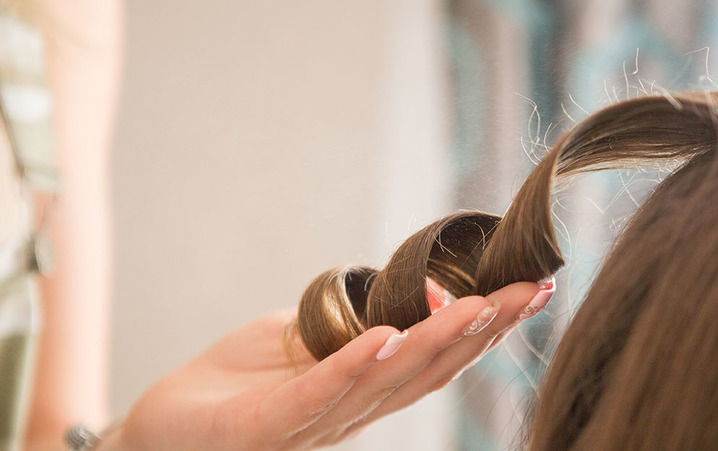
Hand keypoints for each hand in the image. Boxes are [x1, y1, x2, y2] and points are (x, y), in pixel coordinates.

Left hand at [99, 281, 552, 449]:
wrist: (164, 430)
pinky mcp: (271, 425)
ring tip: (477, 307)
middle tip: (531, 290)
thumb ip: (359, 321)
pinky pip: (319, 394)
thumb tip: (421, 294)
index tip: (533, 286)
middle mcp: (356, 408)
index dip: (489, 325)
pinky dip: (355, 366)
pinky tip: (386, 337)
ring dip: (437, 343)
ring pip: (389, 382)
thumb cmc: (238, 383)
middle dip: (485, 329)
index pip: (439, 354)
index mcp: (367, 386)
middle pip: (431, 368)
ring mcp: (317, 420)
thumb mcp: (306, 337)